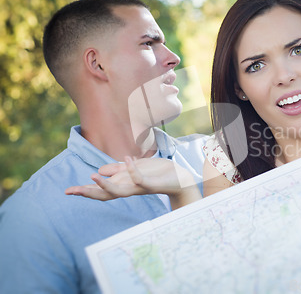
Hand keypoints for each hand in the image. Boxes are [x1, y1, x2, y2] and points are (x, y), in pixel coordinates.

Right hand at [65, 157, 195, 200]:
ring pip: (120, 191)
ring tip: (92, 176)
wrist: (179, 178)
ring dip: (106, 184)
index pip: (101, 190)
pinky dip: (133, 170)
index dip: (85, 190)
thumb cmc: (157, 173)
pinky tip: (127, 159)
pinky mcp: (152, 185)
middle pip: (105, 194)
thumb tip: (98, 171)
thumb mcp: (135, 168)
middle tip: (71, 191)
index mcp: (124, 184)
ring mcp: (141, 188)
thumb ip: (118, 170)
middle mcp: (130, 189)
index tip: (67, 191)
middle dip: (88, 192)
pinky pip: (140, 180)